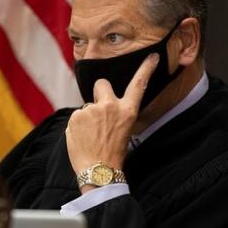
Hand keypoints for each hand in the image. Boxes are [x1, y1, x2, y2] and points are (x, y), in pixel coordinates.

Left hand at [66, 53, 158, 190]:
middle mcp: (110, 106)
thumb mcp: (124, 131)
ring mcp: (91, 110)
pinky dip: (77, 126)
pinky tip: (83, 139)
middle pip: (101, 84)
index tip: (152, 56)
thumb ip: (115, 114)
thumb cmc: (112, 154)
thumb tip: (102, 106)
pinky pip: (76, 117)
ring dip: (87, 117)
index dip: (146, 69)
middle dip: (99, 92)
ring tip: (91, 136)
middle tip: (99, 112)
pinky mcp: (76, 116)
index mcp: (127, 111)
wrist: (98, 171)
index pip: (138, 84)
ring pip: (87, 106)